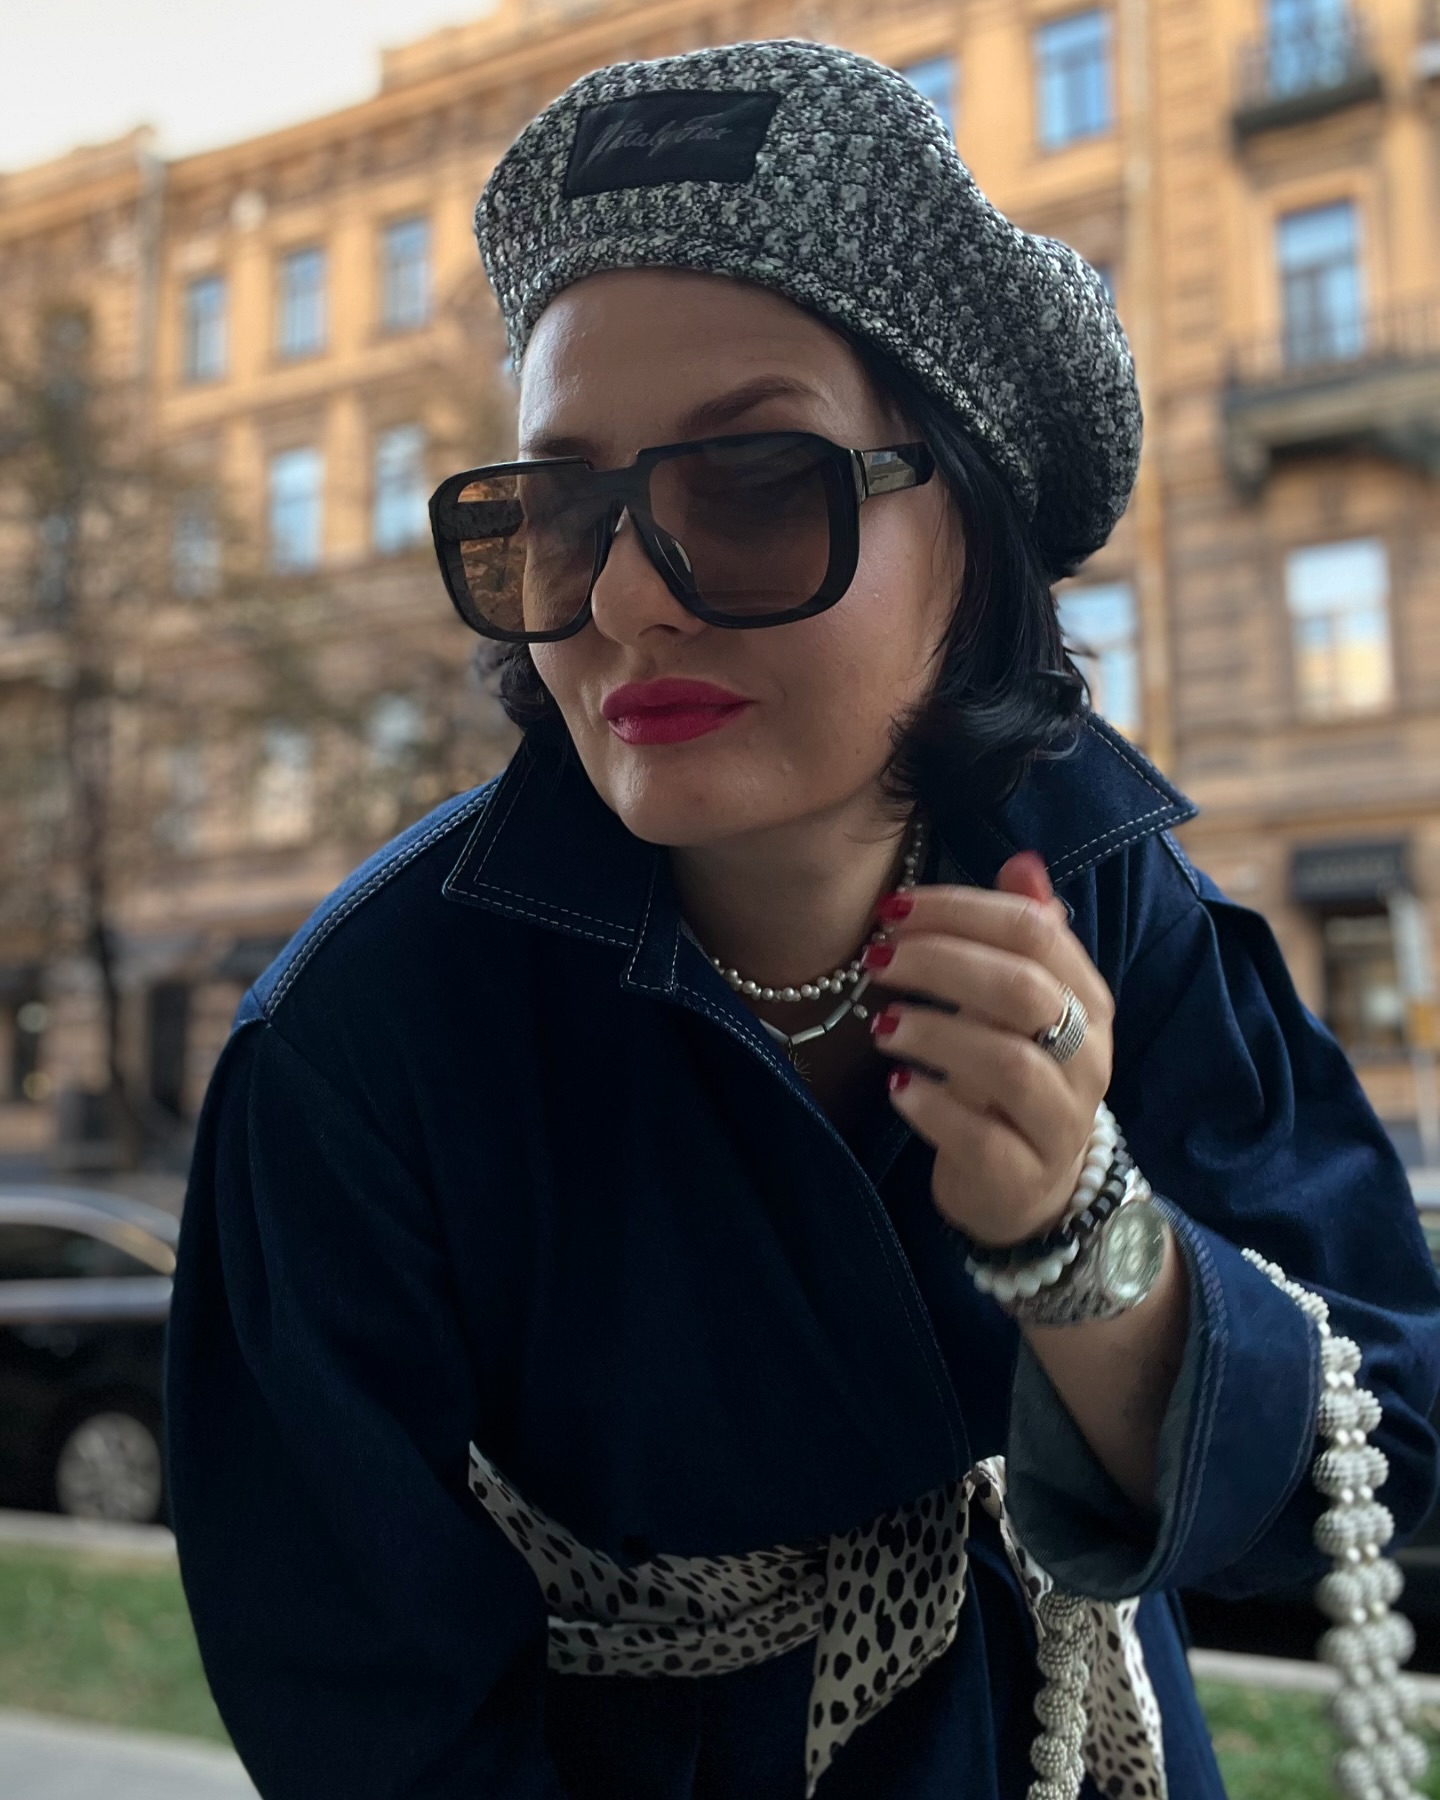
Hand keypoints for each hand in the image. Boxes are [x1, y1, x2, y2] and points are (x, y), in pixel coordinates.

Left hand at [867, 851, 1114, 1247]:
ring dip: (935, 1033)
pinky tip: (898, 1087)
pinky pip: (981, 1137)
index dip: (960, 911)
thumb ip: (1026, 935)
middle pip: (1023, 990)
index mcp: (1088, 1001)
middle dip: (942, 964)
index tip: (894, 909)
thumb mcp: (1024, 1006)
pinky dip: (932, 1106)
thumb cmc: (1014, 1081)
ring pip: (1009, 1064)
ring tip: (882, 1025)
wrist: (1029, 1191)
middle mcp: (1088, 1058)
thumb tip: (1021, 861)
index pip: (1035, 932)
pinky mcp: (1022, 1176)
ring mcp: (1060, 1122)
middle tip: (877, 959)